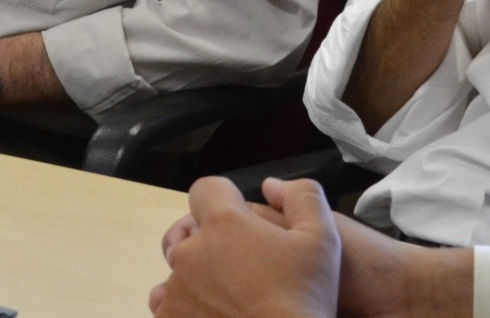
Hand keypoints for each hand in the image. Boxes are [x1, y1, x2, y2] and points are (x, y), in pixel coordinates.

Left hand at [151, 178, 339, 317]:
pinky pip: (167, 304)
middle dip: (210, 242)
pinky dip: (185, 306)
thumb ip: (302, 197)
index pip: (205, 190)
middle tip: (242, 266)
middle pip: (189, 232)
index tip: (241, 219)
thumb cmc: (303, 299)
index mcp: (224, 223)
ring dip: (198, 277)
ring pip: (179, 270)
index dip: (223, 199)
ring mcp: (176, 290)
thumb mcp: (322, 239)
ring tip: (230, 297)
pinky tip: (215, 314)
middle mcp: (191, 252)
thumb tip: (272, 185)